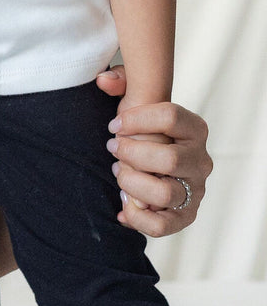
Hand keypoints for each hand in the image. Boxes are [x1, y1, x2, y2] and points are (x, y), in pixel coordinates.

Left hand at [95, 66, 211, 236]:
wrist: (151, 164)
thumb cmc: (142, 128)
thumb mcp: (134, 96)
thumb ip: (120, 80)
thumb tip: (103, 81)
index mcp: (194, 128)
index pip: (171, 116)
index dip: (136, 118)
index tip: (114, 124)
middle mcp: (200, 160)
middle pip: (168, 157)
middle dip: (130, 153)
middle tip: (113, 148)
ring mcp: (195, 190)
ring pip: (163, 193)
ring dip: (131, 183)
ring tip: (119, 173)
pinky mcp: (184, 217)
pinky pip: (161, 226)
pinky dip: (136, 217)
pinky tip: (123, 203)